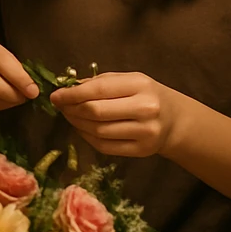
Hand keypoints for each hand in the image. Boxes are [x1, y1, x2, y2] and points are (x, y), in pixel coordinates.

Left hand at [49, 71, 184, 157]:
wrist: (174, 120)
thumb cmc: (145, 94)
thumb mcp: (128, 80)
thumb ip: (100, 83)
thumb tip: (67, 89)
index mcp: (140, 85)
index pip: (98, 90)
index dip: (72, 94)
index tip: (55, 96)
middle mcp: (144, 109)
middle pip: (96, 112)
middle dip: (71, 109)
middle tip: (60, 106)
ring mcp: (144, 133)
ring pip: (98, 131)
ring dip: (76, 123)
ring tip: (69, 116)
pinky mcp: (141, 151)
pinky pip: (104, 146)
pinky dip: (87, 137)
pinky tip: (81, 128)